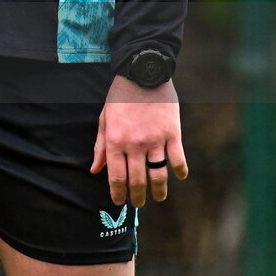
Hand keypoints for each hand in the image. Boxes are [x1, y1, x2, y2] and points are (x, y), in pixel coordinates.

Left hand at [90, 75, 188, 206]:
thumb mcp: (105, 118)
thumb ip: (100, 146)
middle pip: (138, 181)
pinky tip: (178, 175)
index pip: (116, 176)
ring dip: (159, 191)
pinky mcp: (172, 134)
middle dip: (138, 197)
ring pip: (159, 176)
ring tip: (158, 197)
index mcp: (115, 140)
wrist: (142, 73)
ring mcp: (155, 140)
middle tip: (139, 203)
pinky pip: (178, 160)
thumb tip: (95, 170)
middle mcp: (134, 144)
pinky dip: (180, 172)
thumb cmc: (120, 96)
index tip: (119, 201)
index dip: (118, 193)